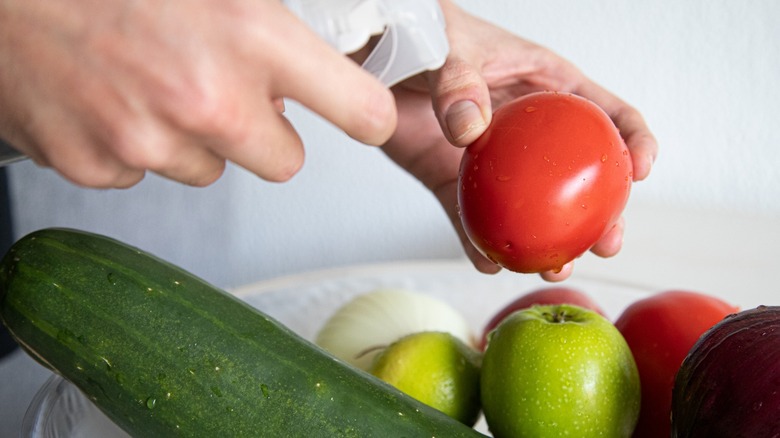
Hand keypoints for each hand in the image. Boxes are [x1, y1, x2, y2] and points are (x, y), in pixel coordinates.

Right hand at [0, 0, 395, 187]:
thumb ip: (268, 19)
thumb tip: (322, 50)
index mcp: (251, 36)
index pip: (358, 108)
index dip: (367, 115)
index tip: (369, 118)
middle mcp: (207, 98)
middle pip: (286, 162)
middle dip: (265, 133)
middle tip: (225, 90)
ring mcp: (150, 141)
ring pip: (211, 170)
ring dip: (195, 137)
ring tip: (154, 82)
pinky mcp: (99, 166)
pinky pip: (146, 174)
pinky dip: (136, 145)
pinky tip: (112, 99)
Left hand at [382, 0, 657, 280]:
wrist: (372, 56)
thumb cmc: (423, 35)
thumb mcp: (449, 48)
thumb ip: (459, 83)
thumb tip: (471, 129)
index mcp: (546, 88)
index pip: (607, 114)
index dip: (635, 141)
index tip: (641, 171)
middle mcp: (528, 133)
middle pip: (580, 177)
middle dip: (601, 214)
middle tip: (605, 243)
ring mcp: (493, 162)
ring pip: (531, 209)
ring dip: (547, 243)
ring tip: (553, 266)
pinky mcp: (451, 181)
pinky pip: (470, 218)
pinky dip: (478, 243)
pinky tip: (487, 264)